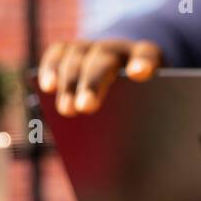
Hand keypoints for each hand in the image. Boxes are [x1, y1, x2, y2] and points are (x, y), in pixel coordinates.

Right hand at [37, 39, 161, 116]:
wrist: (128, 72)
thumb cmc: (144, 97)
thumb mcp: (152, 106)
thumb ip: (148, 118)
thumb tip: (136, 154)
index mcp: (149, 57)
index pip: (148, 54)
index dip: (144, 62)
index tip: (138, 73)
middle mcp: (119, 48)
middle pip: (105, 61)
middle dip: (94, 83)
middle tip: (87, 108)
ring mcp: (94, 46)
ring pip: (79, 57)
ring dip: (70, 83)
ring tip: (67, 110)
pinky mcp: (73, 49)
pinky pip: (59, 53)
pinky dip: (52, 68)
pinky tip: (48, 88)